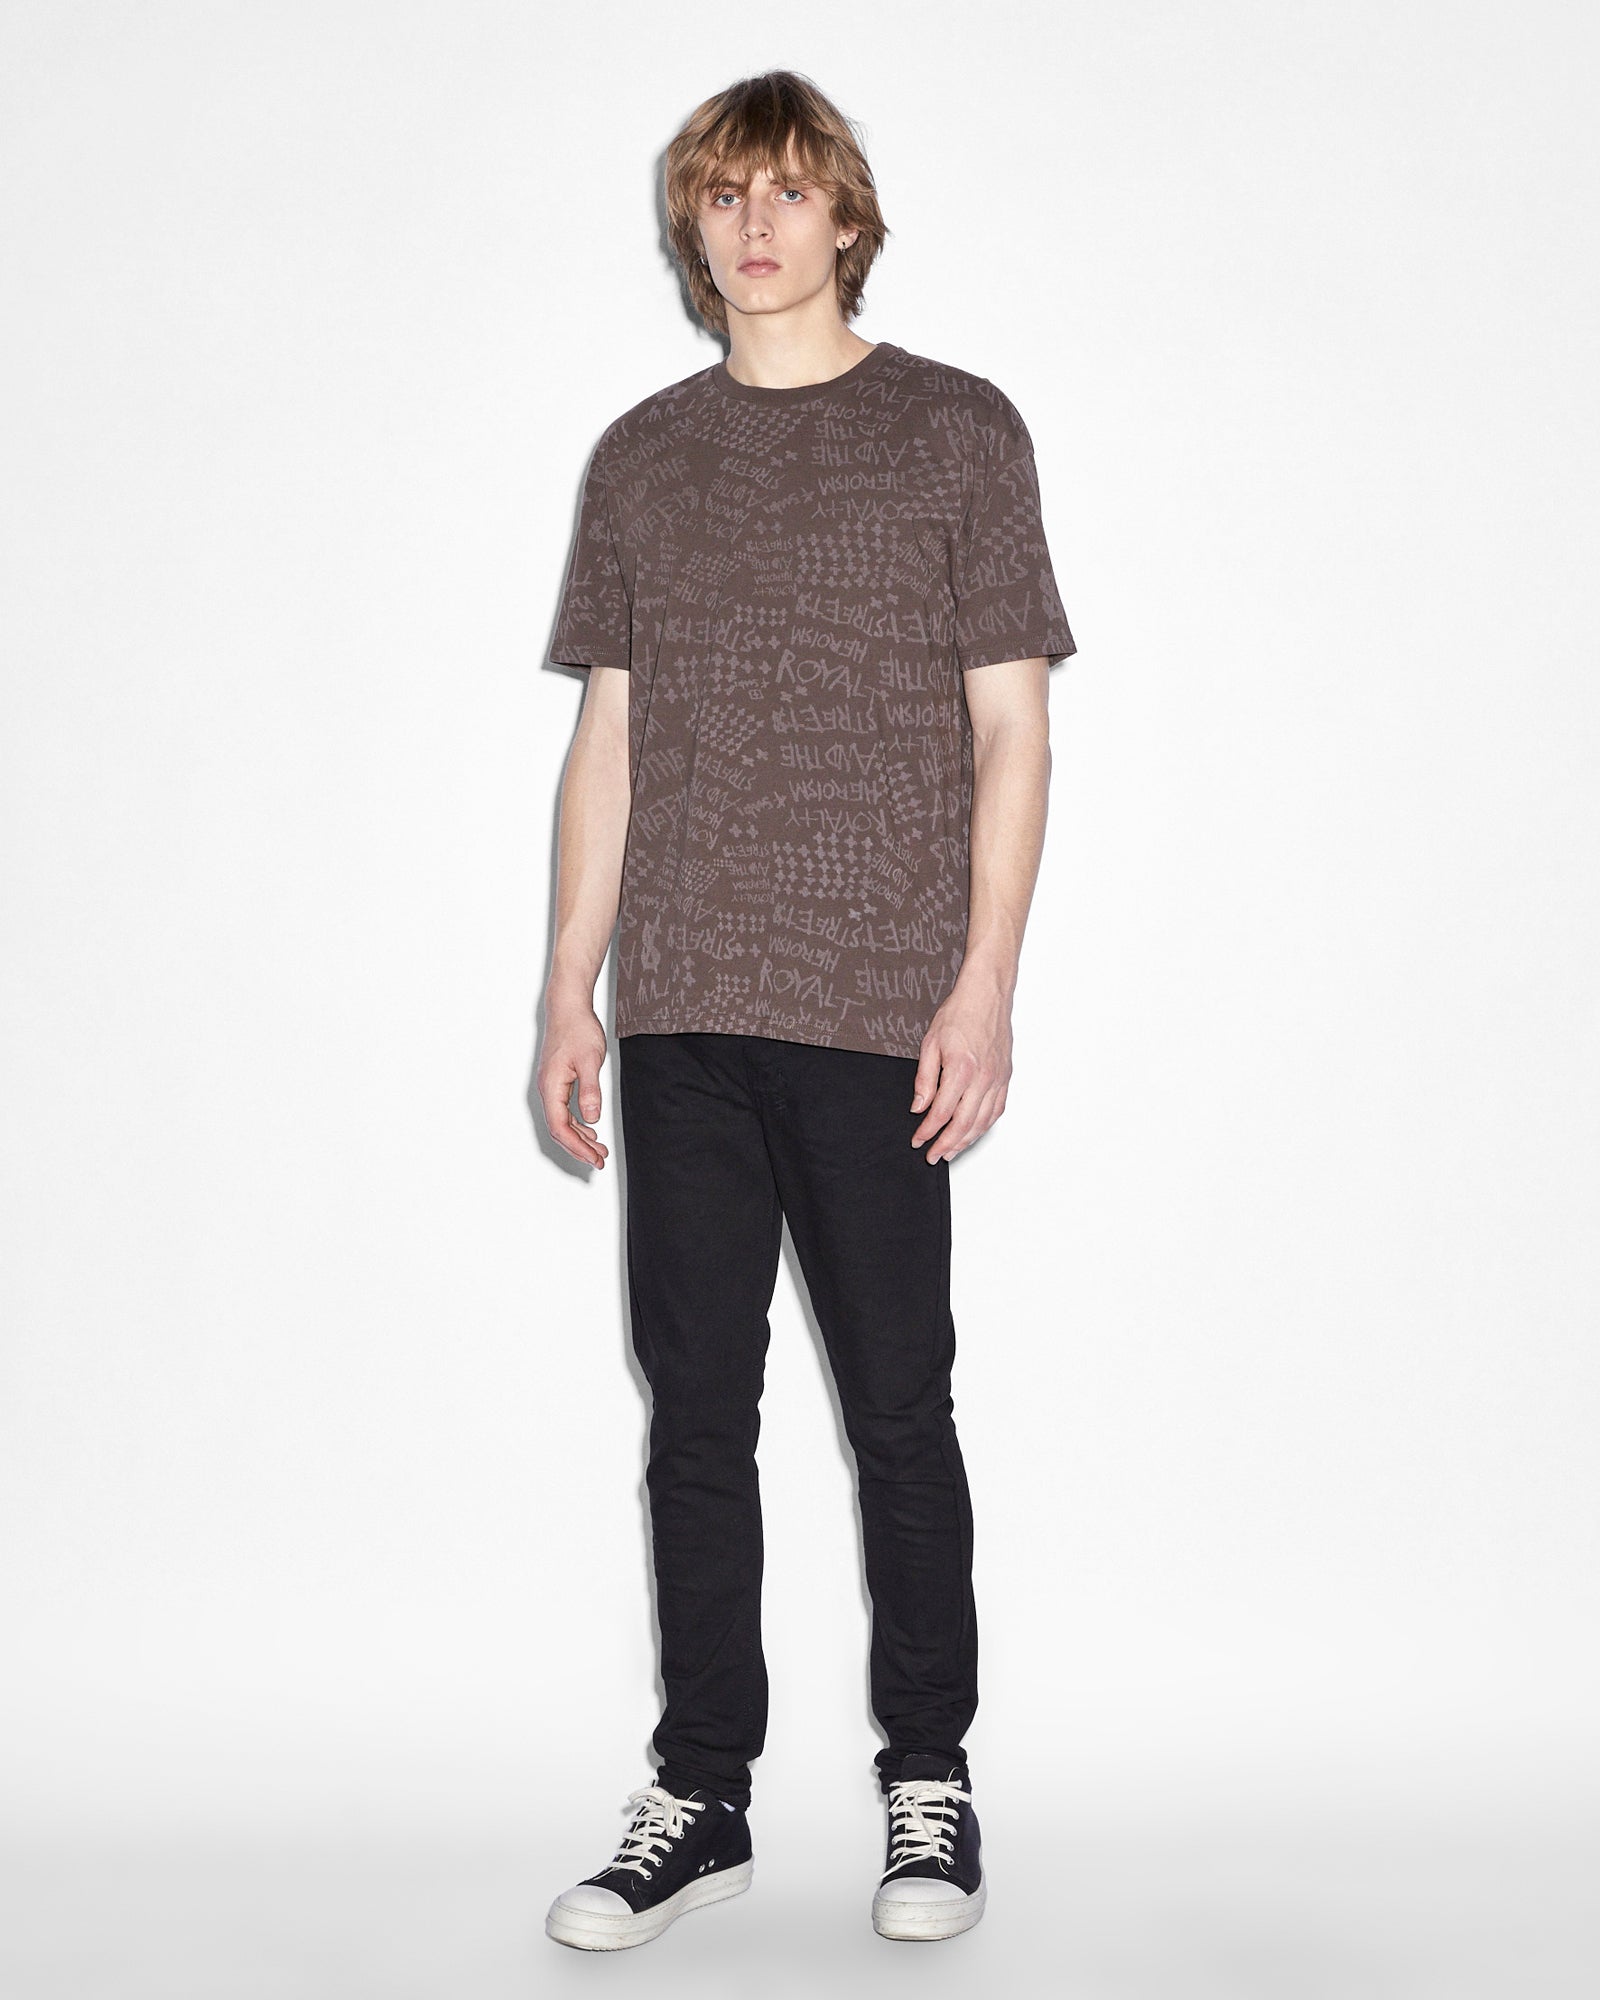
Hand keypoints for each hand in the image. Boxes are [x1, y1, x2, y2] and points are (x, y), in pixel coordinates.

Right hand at [536, 991, 609, 1168]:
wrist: (568, 1008)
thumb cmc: (578, 1030)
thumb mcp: (590, 1061)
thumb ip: (590, 1090)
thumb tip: (591, 1118)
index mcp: (551, 1087)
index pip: (559, 1128)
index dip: (577, 1147)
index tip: (595, 1158)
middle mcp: (546, 1090)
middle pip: (559, 1130)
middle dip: (579, 1148)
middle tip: (601, 1159)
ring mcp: (550, 1086)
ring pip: (561, 1122)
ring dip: (579, 1138)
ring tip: (599, 1149)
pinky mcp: (556, 1082)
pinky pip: (563, 1111)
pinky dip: (577, 1124)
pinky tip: (590, 1128)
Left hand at [909, 979, 1013, 1164]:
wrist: (987, 995)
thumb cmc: (960, 1013)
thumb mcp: (930, 1043)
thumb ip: (925, 1079)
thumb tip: (919, 1107)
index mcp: (961, 1069)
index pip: (941, 1113)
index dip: (927, 1131)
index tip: (918, 1140)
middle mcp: (983, 1078)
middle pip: (964, 1124)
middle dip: (946, 1145)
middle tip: (932, 1156)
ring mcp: (997, 1079)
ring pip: (983, 1121)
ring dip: (966, 1141)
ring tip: (951, 1151)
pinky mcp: (1005, 1077)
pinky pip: (997, 1110)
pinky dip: (984, 1126)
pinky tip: (974, 1132)